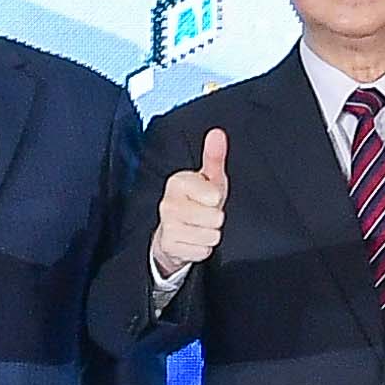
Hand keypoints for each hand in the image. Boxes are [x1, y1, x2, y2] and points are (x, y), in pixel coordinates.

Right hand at [150, 131, 231, 279]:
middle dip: (216, 218)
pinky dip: (203, 248)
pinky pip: (203, 251)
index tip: (209, 197)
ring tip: (200, 226)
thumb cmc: (198, 199)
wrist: (175, 230)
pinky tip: (193, 240)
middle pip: (215, 218)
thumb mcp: (210, 178)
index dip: (217, 198)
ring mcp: (167, 226)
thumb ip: (214, 156)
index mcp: (177, 182)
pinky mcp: (169, 246)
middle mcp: (167, 203)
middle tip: (205, 214)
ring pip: (210, 235)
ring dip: (210, 234)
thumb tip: (218, 133)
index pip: (213, 195)